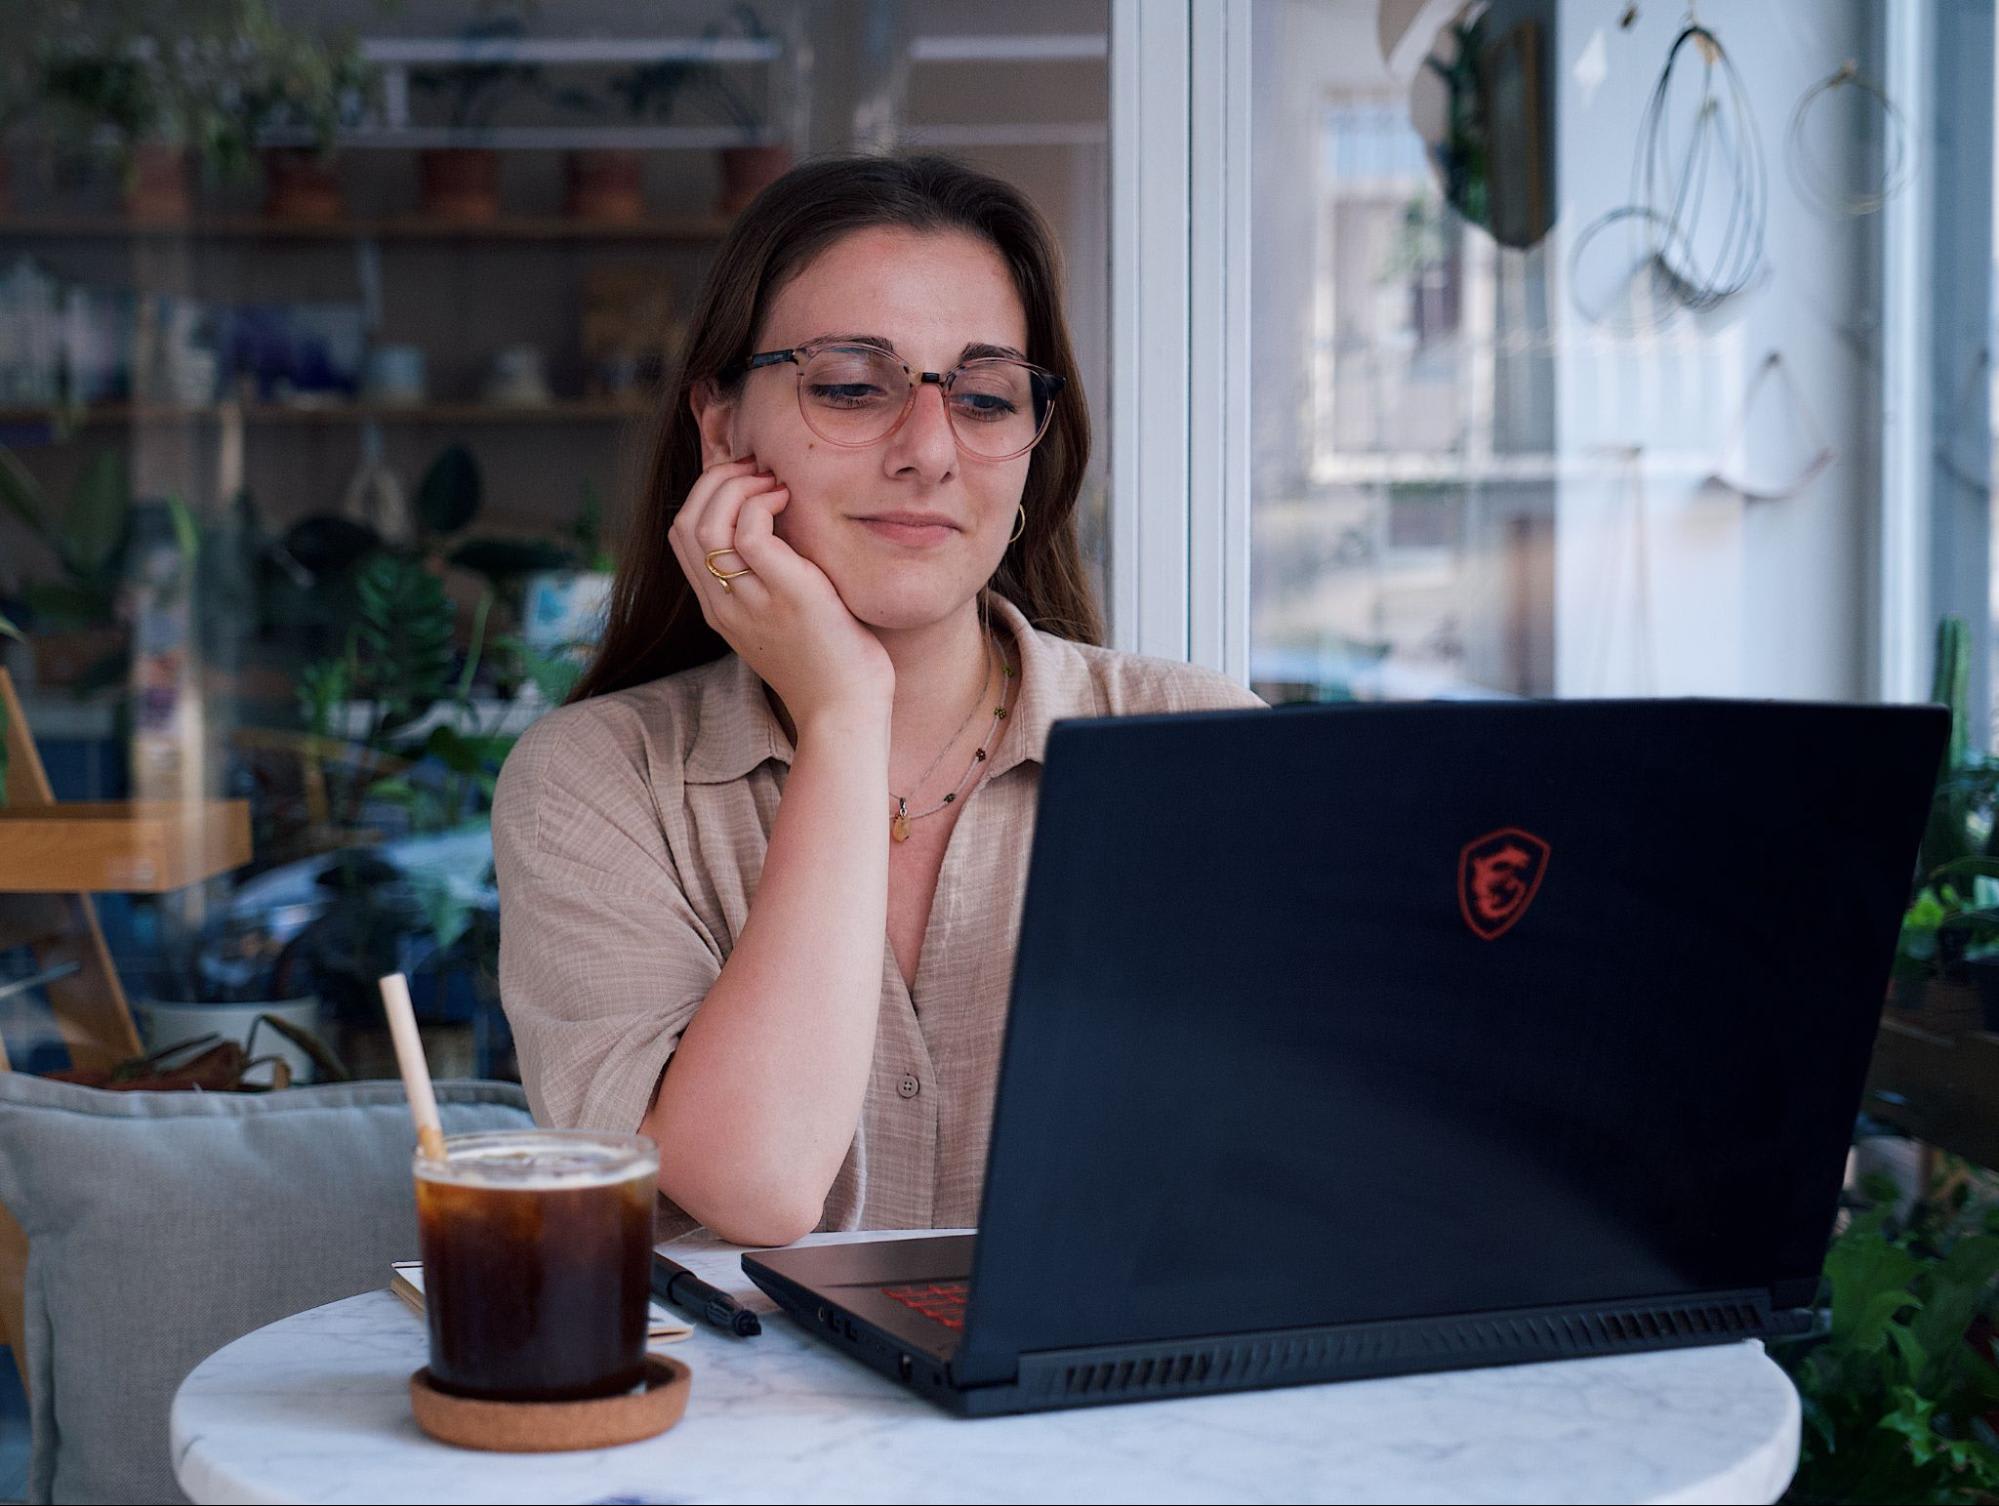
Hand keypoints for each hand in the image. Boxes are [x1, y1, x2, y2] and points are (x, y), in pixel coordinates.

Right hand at [668, 456, 893, 733]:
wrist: (845, 713)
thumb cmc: (830, 666)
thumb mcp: (787, 619)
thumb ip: (773, 583)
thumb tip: (786, 535)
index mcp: (719, 609)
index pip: (683, 537)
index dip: (707, 496)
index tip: (748, 483)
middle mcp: (723, 604)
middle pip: (684, 524)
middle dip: (716, 482)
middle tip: (759, 471)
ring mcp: (749, 601)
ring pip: (706, 523)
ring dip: (736, 486)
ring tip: (774, 482)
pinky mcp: (785, 595)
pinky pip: (748, 533)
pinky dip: (762, 503)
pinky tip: (789, 501)